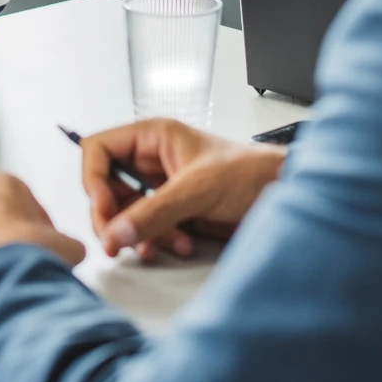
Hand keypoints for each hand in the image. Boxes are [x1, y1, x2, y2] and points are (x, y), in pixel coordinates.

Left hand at [0, 172, 85, 284]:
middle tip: (23, 262)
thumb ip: (64, 242)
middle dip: (4, 238)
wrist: (2, 282)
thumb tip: (69, 252)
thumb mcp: (67, 244)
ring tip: (4, 281)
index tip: (42, 242)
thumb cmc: (31, 253)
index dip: (35, 223)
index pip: (19, 198)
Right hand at [80, 118, 285, 262]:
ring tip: (161, 245)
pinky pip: (147, 230)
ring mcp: (163, 188)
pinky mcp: (175, 212)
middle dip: (113, 217)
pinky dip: (157, 242)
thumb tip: (114, 234)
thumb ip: (154, 212)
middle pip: (106, 188)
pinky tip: (180, 244)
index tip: (105, 208)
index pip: (98, 150)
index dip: (94, 180)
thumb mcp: (199, 188)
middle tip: (117, 242)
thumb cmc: (254, 172)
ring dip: (139, 234)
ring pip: (125, 214)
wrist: (287, 196)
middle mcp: (153, 160)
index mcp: (153, 137)